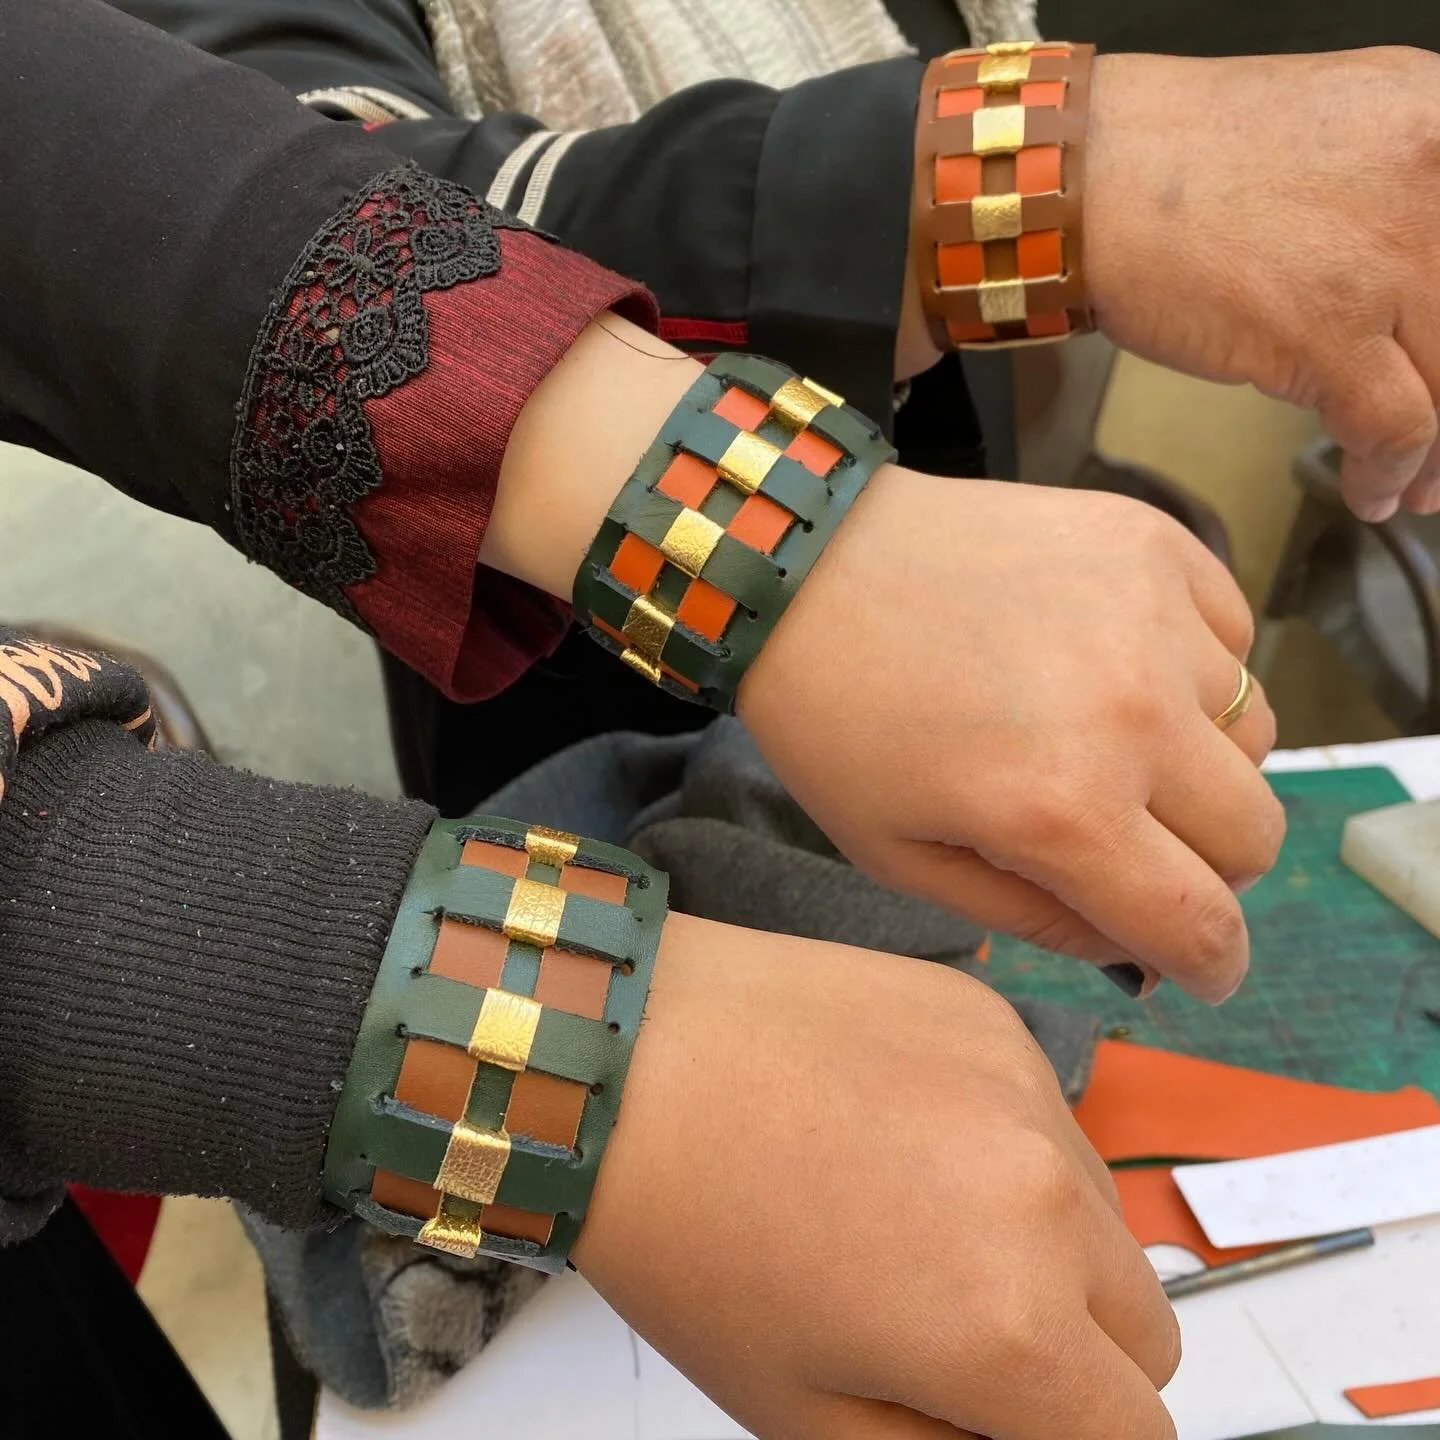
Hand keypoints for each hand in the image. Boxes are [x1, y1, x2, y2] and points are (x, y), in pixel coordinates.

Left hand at [576, 914, 1179, 1439]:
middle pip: (1145, 1331)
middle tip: (955, 1328)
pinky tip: (899, 1133)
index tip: (1015, 1419)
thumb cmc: (689, 1239)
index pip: (1136, 1436)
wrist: (626, 1061)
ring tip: (915, 1221)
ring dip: (1050, 1245)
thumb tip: (1013, 1436)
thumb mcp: (807, 1416)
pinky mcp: (995, 1020)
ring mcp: (1029, 1090)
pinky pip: (1049, 1117)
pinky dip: (1008, 1146)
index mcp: (1010, 1328)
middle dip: (1073, 1353)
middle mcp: (1050, 1202)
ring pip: (1106, 1217)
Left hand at [739, 469, 1281, 1001]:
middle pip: (1254, 833)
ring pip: (1252, 735)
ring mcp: (1152, 617)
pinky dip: (1194, 670)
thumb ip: (1037, 919)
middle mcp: (1132, 714)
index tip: (1202, 964)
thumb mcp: (905, 859)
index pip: (1200, 921)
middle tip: (1137, 848)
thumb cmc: (836, 722)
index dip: (1211, 961)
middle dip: (1206, 867)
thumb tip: (1142, 952)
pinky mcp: (1152, 543)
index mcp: (1061, 809)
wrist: (805, 567)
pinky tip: (1116, 664)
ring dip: (1197, 763)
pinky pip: (1232, 638)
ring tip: (1107, 740)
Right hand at [1086, 47, 1439, 521]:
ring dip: (1436, 454)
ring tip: (1416, 484)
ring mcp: (1385, 256)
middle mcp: (1431, 178)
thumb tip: (1428, 277)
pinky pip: (1394, 426)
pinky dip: (1387, 471)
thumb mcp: (1334, 134)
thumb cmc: (1175, 165)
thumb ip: (1399, 192)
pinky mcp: (1327, 329)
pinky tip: (1370, 488)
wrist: (1087, 181)